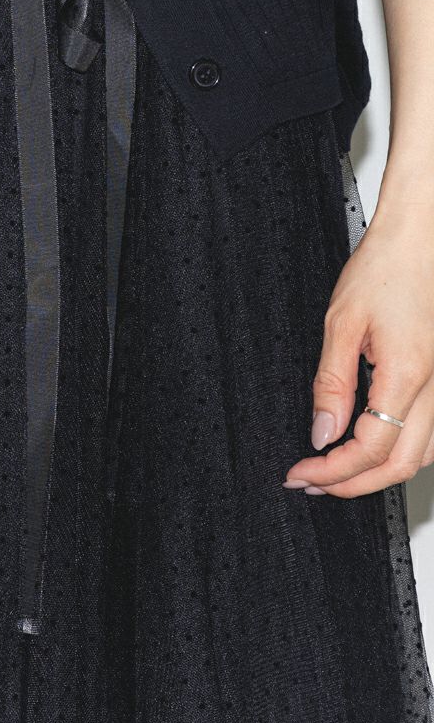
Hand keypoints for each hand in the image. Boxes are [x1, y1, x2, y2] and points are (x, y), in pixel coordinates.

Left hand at [285, 212, 433, 496]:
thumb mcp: (341, 324)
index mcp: (409, 374)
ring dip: (380, 473)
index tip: (300, 473)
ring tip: (334, 472)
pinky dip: (404, 452)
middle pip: (402, 465)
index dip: (333, 471)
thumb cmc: (384, 269)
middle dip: (352, 483)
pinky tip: (372, 449)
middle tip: (310, 482)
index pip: (371, 449)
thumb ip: (331, 384)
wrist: (422, 239)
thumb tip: (321, 434)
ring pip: (425, 456)